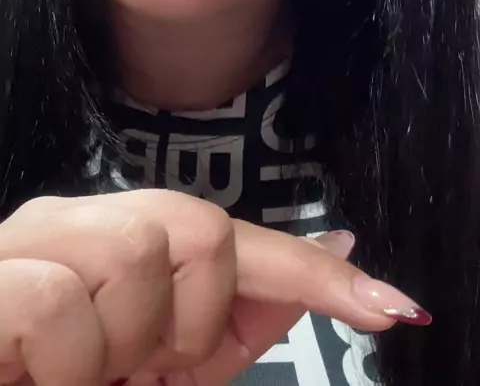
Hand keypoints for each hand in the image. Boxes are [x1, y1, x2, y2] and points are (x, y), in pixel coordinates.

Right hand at [0, 190, 428, 385]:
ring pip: (136, 251)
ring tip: (82, 373)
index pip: (227, 233)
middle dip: (189, 321)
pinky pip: (61, 304)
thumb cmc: (65, 375)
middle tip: (136, 367)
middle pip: (196, 227)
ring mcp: (30, 238)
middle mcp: (76, 217)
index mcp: (118, 234)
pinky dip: (68, 364)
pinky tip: (39, 375)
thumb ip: (234, 319)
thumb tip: (333, 254)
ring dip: (123, 346)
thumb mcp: (158, 366)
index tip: (388, 306)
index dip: (308, 270)